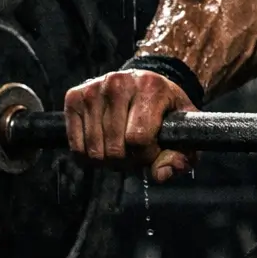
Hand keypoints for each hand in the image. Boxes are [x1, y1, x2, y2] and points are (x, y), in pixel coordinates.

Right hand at [64, 70, 196, 181]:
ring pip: (94, 150)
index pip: (139, 139)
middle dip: (127, 160)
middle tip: (134, 152)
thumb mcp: (182, 129)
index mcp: (150, 87)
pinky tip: (102, 145)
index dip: (147, 155)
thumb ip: (180, 156)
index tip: (152, 150)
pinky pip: (76, 145)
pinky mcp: (74, 96)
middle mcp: (118, 83)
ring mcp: (94, 89)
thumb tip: (161, 175)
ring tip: (119, 147)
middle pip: (115, 148)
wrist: (144, 83)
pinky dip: (88, 155)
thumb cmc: (165, 109)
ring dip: (107, 160)